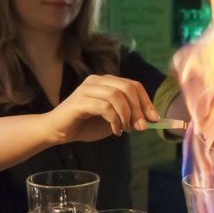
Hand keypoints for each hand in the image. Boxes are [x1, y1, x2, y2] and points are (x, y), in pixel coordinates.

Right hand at [43, 74, 159, 142]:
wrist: (58, 131)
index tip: (154, 119)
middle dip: (139, 109)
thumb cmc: (85, 124)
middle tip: (141, 127)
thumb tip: (150, 119)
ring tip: (125, 130)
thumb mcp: (114, 120)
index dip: (147, 102)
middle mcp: (97, 81)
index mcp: (106, 82)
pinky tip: (115, 131)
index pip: (133, 85)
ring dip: (126, 115)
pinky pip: (105, 107)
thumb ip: (129, 117)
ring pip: (117, 96)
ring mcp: (87, 88)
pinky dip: (114, 120)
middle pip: (127, 88)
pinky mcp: (79, 100)